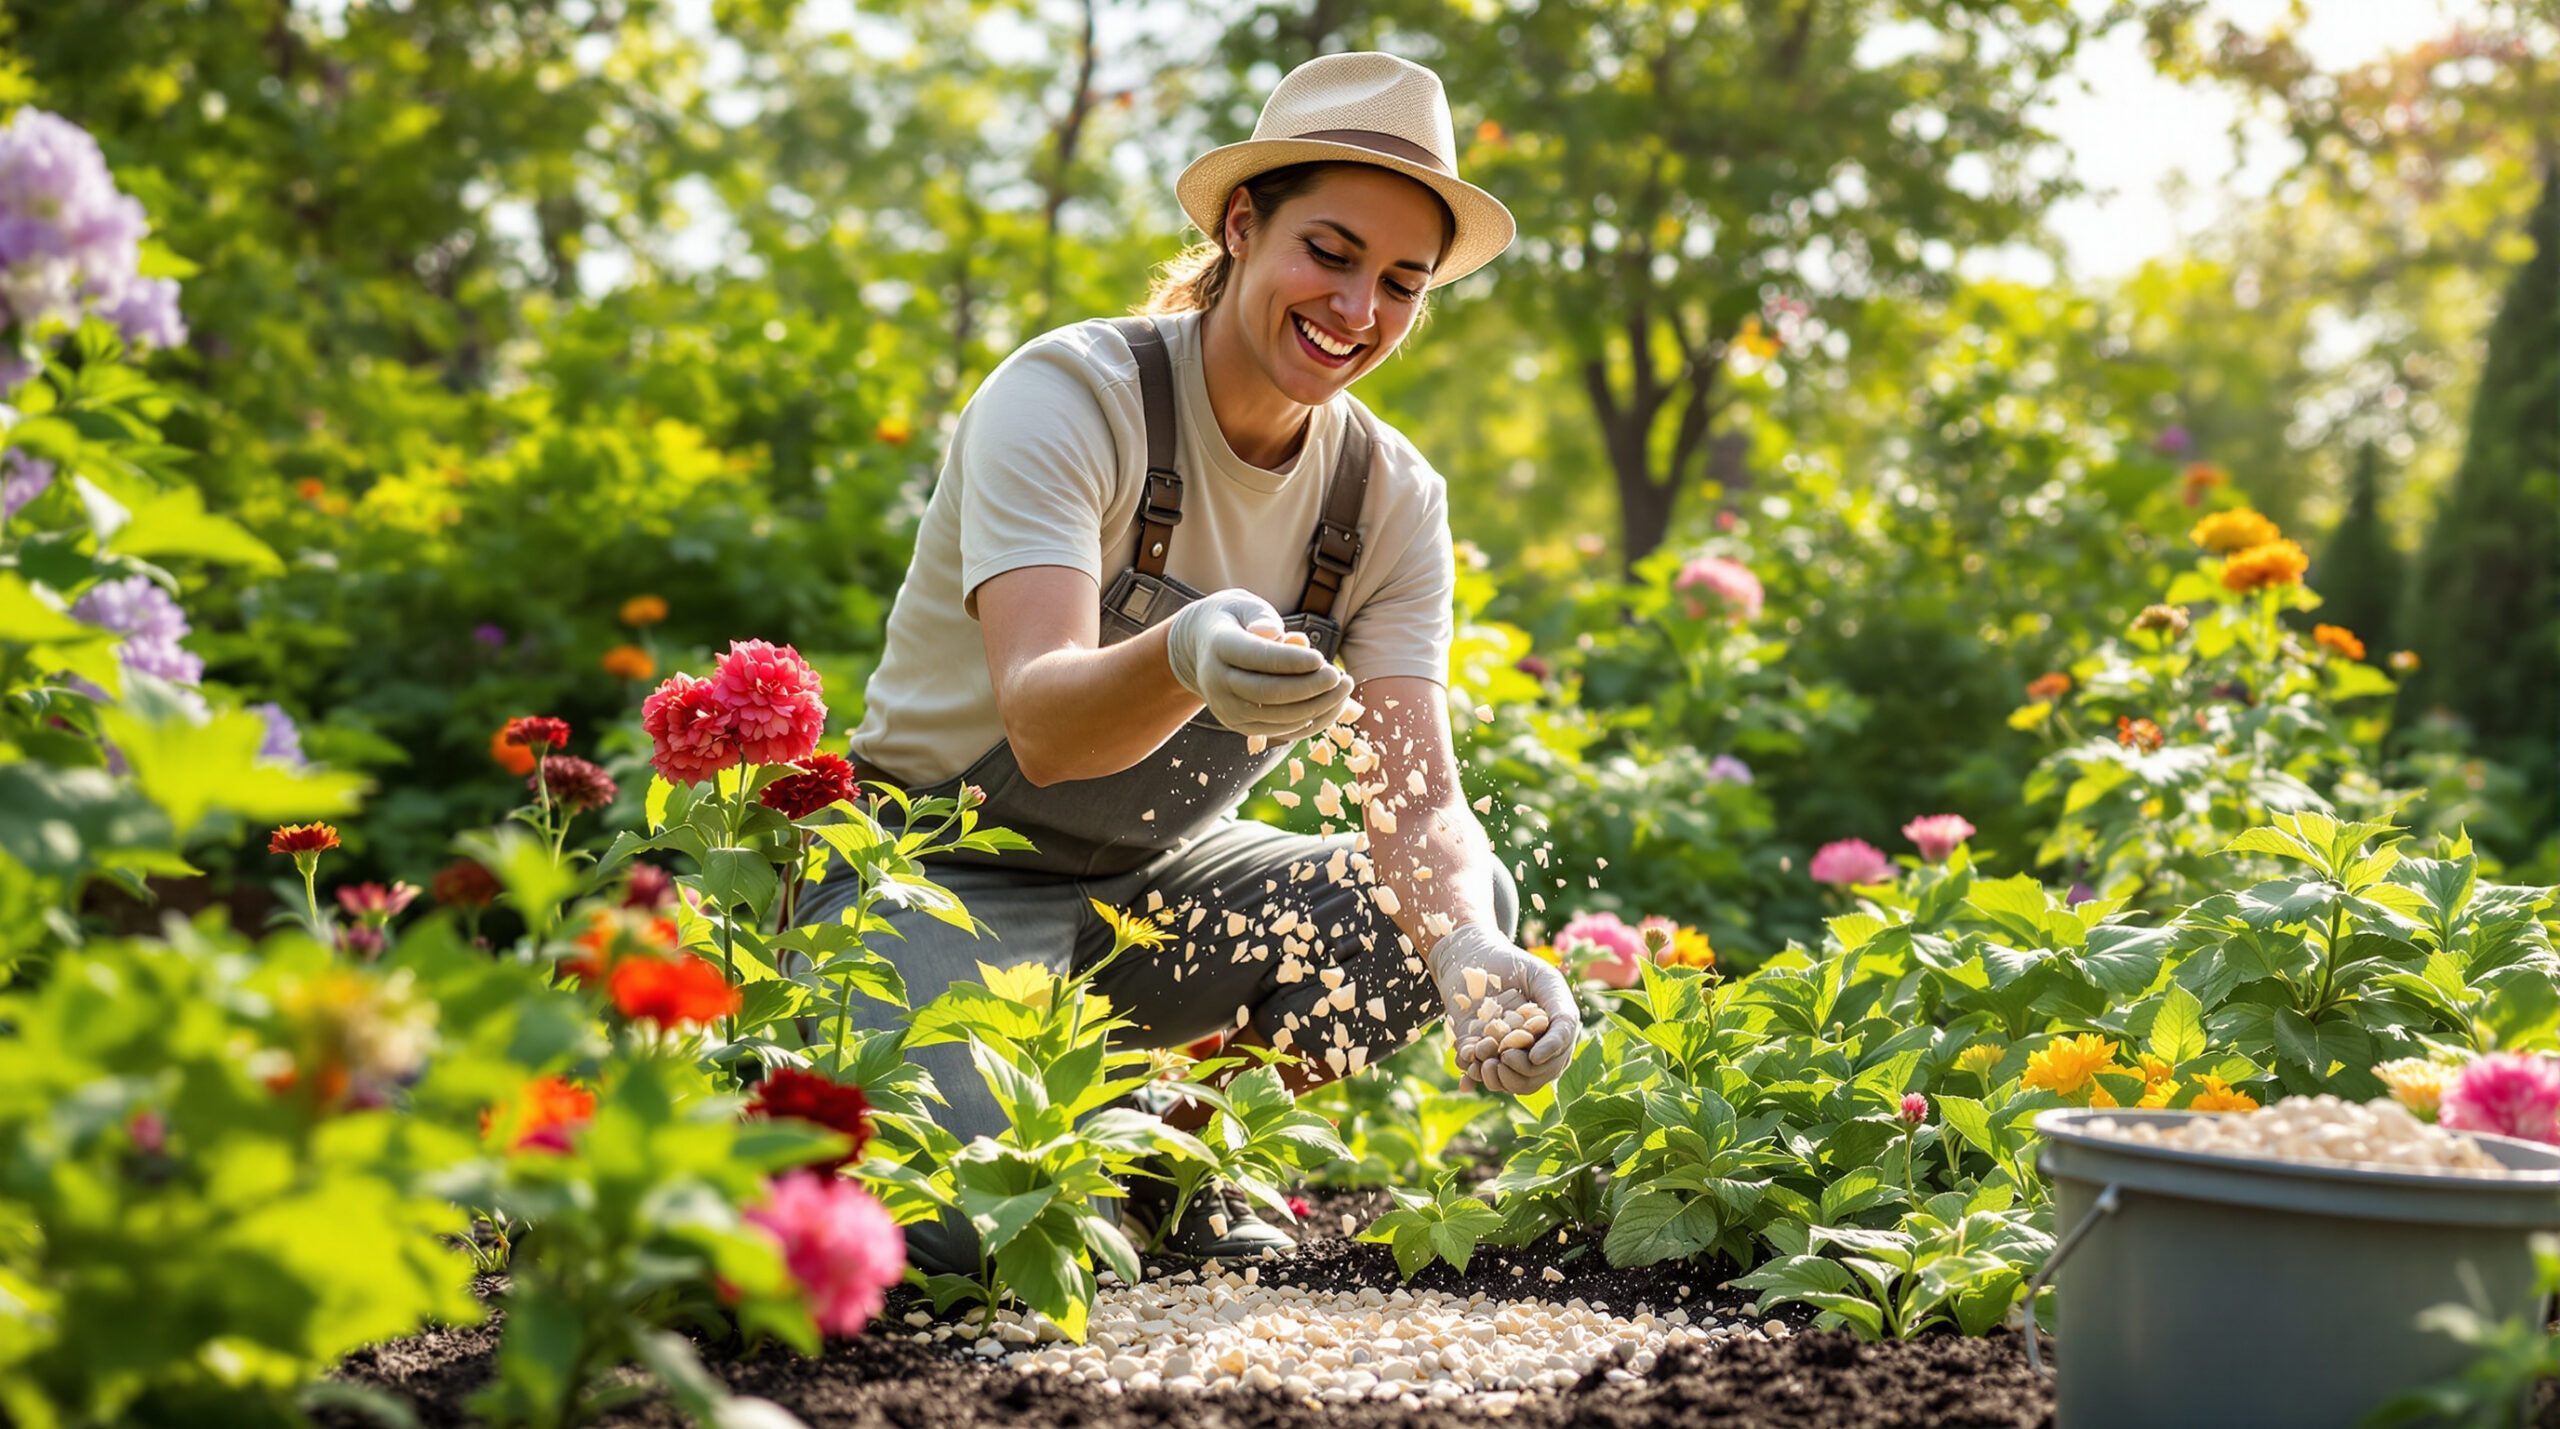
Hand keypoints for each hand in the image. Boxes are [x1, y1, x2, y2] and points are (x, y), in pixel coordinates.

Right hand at [1163, 588, 1353, 739]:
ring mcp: (1227, 709)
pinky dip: (1310, 722)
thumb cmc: (1234, 620)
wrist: (1201, 650)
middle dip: (1309, 688)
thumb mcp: (1242, 605)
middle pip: (1266, 692)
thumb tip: (1273, 632)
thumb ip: (1260, 615)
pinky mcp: (1240, 726)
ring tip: (1344, 689)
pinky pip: (1279, 730)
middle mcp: (1216, 683)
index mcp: (1218, 647)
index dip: (1290, 661)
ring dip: (1316, 707)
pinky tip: (1332, 705)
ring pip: (1276, 717)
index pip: (1256, 657)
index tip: (1320, 659)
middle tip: (1340, 678)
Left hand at [1428, 924, 1580, 1094]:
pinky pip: (1476, 1073)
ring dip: (1494, 1078)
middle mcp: (1529, 1048)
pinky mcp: (1476, 1050)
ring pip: (1505, 1083)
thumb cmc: (1515, 964)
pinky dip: (1471, 1072)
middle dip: (1518, 1074)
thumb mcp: (1546, 982)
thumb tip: (1542, 1058)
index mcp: (1551, 1036)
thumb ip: (1562, 1016)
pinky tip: (1468, 1056)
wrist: (1473, 956)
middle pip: (1531, 1080)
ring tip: (1484, 1059)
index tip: (1532, 1055)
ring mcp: (1501, 1051)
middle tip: (1504, 1056)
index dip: (1544, 1065)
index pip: (1554, 1063)